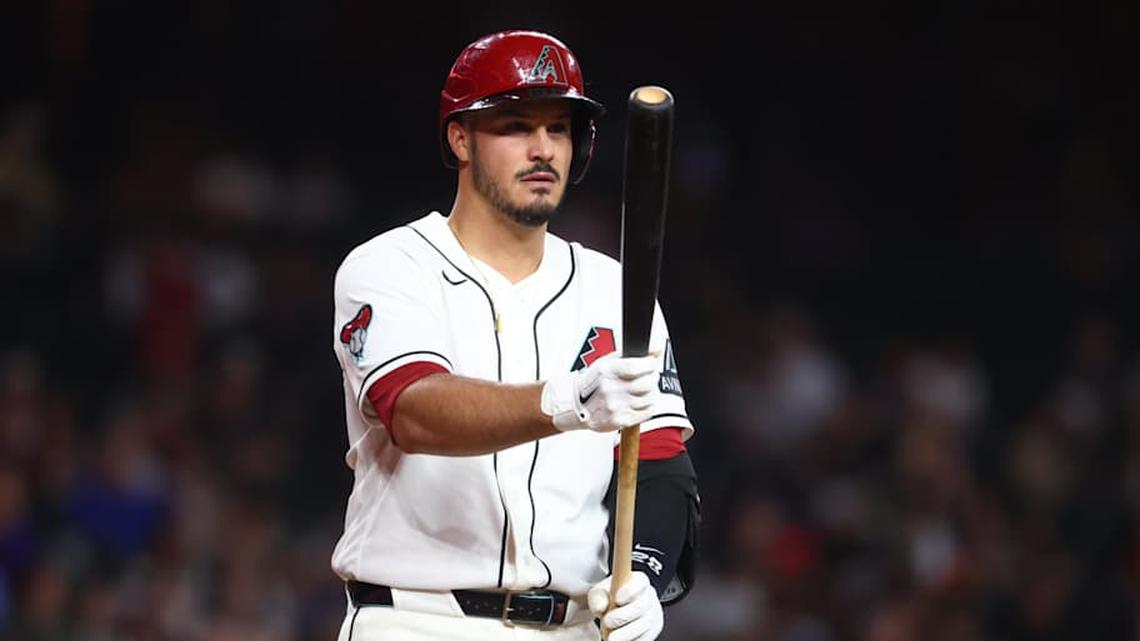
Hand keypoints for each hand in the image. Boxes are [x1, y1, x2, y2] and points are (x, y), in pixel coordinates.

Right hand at [541, 353, 658, 431]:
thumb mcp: (607, 362)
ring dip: (651, 393)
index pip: (637, 366)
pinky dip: (648, 406)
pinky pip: (647, 412)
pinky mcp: (621, 420)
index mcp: (607, 371)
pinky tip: (639, 402)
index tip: (651, 364)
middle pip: (647, 383)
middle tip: (649, 377)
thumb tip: (656, 347)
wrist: (577, 406)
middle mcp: (611, 389)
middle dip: (652, 378)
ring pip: (650, 398)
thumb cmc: (593, 382)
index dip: (650, 364)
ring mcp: (616, 406)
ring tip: (642, 391)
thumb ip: (631, 355)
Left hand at [587, 572, 662, 640]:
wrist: (615, 613)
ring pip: (644, 624)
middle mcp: (649, 596)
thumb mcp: (599, 594)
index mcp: (638, 581)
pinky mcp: (653, 631)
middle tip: (607, 622)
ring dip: (626, 633)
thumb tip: (600, 607)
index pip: (640, 582)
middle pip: (641, 606)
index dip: (630, 591)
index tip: (617, 599)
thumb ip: (598, 598)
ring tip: (611, 637)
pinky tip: (620, 640)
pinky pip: (646, 637)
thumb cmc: (609, 599)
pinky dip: (632, 640)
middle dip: (623, 616)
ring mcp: (653, 614)